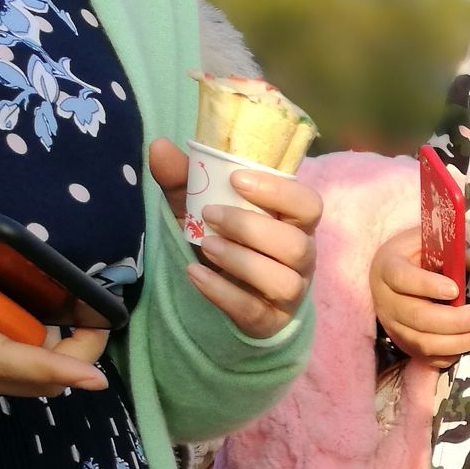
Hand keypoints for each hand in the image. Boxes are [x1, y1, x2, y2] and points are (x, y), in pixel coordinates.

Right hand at [0, 179, 110, 399]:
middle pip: (25, 383)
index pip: (3, 362)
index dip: (53, 368)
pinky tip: (25, 326)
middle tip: (94, 320)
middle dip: (70, 360)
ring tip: (66, 320)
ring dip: (48, 362)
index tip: (96, 374)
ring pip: (15, 386)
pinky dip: (21, 361)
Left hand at [151, 139, 320, 339]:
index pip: (309, 204)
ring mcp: (290, 292)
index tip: (236, 180)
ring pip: (283, 282)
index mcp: (293, 222)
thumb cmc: (223, 239)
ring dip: (241, 261)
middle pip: (296, 244)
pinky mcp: (270, 320)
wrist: (222, 290)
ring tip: (205, 245)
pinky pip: (255, 311)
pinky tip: (196, 275)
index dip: (280, 193)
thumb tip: (160, 147)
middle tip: (209, 216)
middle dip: (250, 228)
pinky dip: (223, 292)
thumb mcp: (200, 206)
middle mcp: (301, 257)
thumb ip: (184, 179)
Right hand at [372, 224, 469, 368]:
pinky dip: (451, 355)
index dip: (428, 285)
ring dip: (457, 342)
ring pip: (423, 342)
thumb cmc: (419, 255)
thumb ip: (453, 247)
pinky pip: (427, 357)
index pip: (402, 278)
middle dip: (454, 321)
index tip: (455, 290)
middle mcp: (386, 300)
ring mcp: (393, 326)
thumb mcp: (431, 242)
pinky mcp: (404, 344)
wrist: (397, 275)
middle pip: (417, 317)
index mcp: (388, 267)